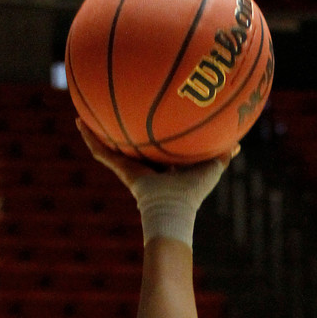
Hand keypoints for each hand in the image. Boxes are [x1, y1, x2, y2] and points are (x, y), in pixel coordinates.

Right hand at [75, 119, 239, 206]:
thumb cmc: (193, 192)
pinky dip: (89, 138)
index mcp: (165, 165)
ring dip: (100, 131)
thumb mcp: (212, 167)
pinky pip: (101, 152)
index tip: (151, 117)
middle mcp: (146, 165)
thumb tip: (238, 143)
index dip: (154, 133)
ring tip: (87, 111)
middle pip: (133, 143)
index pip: (159, 146)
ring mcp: (130, 167)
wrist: (172, 209)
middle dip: (125, 129)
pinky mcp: (120, 169)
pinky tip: (78, 121)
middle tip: (117, 108)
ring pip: (112, 146)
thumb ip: (223, 155)